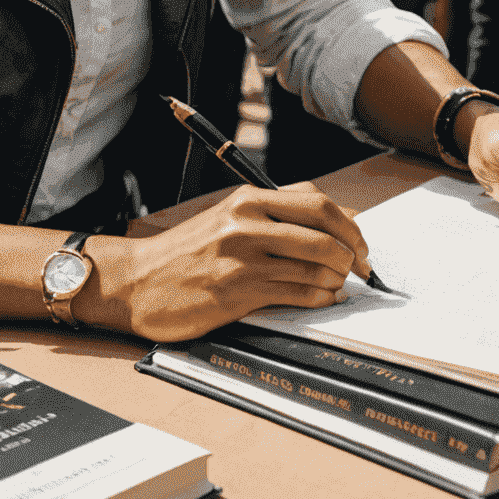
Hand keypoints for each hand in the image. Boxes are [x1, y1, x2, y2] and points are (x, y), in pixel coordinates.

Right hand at [85, 183, 373, 341]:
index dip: (349, 224)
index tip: (360, 244)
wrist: (138, 281)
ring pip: (316, 264)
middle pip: (325, 231)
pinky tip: (321, 299)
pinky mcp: (238, 291)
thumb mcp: (227, 218)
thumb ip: (272, 218)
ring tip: (338, 285)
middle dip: (353, 253)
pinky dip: (320, 298)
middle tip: (360, 269)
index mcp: (248, 199)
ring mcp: (243, 257)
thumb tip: (329, 229)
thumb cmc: (186, 253)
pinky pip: (297, 293)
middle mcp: (247, 222)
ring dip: (338, 279)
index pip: (317, 202)